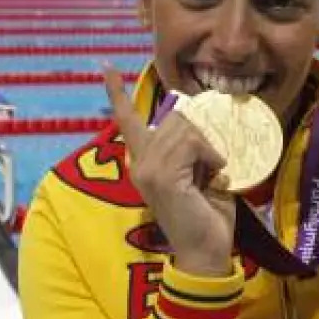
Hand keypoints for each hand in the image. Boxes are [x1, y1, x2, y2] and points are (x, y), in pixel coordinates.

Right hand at [103, 65, 236, 276]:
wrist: (206, 251)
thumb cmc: (207, 215)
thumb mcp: (198, 173)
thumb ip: (190, 149)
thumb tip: (197, 123)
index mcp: (144, 162)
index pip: (127, 121)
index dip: (117, 93)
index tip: (105, 67)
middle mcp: (139, 163)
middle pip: (173, 119)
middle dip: (200, 136)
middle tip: (210, 166)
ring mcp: (148, 169)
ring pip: (184, 129)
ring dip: (208, 148)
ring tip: (211, 174)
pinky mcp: (162, 176)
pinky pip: (190, 144)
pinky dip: (210, 155)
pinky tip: (213, 175)